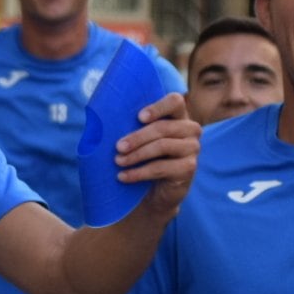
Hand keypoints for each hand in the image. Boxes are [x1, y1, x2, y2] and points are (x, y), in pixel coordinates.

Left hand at [116, 91, 199, 214]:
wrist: (157, 191)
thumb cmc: (146, 158)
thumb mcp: (141, 139)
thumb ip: (134, 126)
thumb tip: (101, 119)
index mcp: (179, 115)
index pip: (176, 101)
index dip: (158, 107)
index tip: (139, 117)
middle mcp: (190, 129)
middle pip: (163, 127)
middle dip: (137, 137)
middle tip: (118, 146)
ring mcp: (192, 148)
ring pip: (162, 146)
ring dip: (136, 155)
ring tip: (118, 161)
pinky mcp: (188, 168)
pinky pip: (161, 167)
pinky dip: (138, 172)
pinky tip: (123, 176)